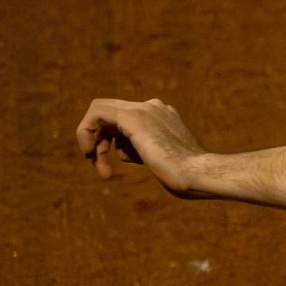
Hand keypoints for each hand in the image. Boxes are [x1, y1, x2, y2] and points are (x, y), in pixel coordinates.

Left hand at [77, 96, 209, 193]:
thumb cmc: (189, 178)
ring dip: (94, 144)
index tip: (110, 160)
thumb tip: (148, 157)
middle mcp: (153, 107)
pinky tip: (91, 153)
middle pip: (111, 115)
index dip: (112, 138)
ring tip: (103, 171)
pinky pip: (96, 114)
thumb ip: (154, 153)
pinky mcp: (132, 117)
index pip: (126, 118)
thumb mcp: (167, 162)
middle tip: (100, 166)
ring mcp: (144, 109)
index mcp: (164, 116)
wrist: (199, 174)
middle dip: (99, 140)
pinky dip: (86, 132)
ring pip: (101, 114)